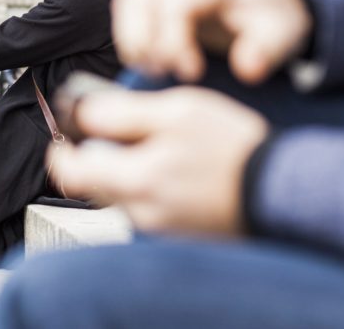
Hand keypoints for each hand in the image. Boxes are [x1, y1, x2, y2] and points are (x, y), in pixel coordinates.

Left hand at [46, 86, 267, 235]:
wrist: (281, 189)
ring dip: (126, 172)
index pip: (71, 173)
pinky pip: (146, 207)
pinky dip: (150, 187)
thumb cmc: (235, 148)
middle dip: (97, 158)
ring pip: (119, 195)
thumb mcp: (177, 110)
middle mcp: (141, 211)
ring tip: (160, 150)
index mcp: (137, 180)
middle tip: (118, 136)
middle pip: (93, 185)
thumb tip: (84, 113)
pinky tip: (178, 171)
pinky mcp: (176, 233)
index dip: (62, 152)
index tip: (65, 137)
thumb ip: (123, 113)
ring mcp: (158, 226)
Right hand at [111, 0, 312, 84]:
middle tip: (163, 75)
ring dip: (131, 42)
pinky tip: (150, 65)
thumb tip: (247, 70)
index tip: (190, 74)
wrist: (267, 8)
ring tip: (152, 71)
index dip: (174, 41)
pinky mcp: (155, 2)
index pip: (176, 4)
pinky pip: (127, 14)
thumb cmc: (271, 21)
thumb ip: (267, 50)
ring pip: (126, 4)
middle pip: (138, 0)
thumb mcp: (283, 33)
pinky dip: (131, 41)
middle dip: (143, 42)